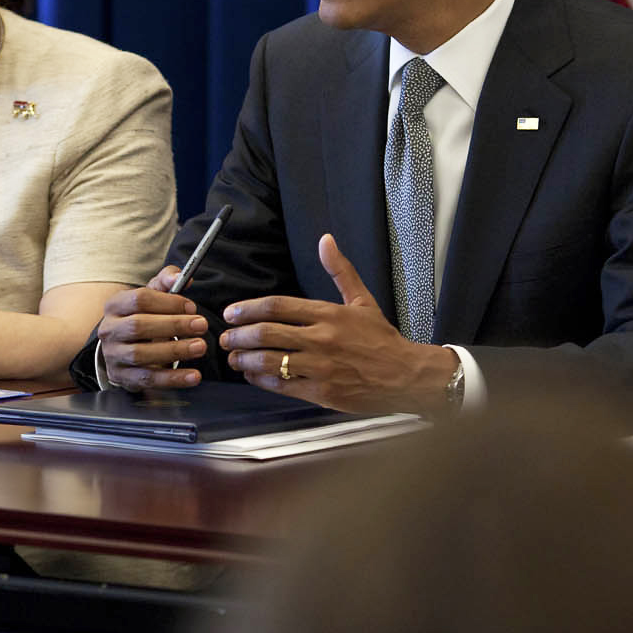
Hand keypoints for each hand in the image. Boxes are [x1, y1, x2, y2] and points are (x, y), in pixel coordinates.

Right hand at [95, 266, 210, 389]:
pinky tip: (193, 376)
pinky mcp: (122, 377)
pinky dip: (172, 379)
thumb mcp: (150, 297)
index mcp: (115, 305)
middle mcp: (109, 330)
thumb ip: (166, 283)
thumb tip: (181, 277)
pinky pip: (148, 379)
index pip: (139, 299)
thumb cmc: (141, 317)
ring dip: (174, 351)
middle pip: (139, 326)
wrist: (120, 348)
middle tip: (202, 325)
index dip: (168, 302)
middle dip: (174, 325)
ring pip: (141, 354)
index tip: (192, 307)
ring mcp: (113, 355)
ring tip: (200, 347)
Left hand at [220, 234, 456, 413]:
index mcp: (329, 314)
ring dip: (245, 359)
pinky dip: (262, 380)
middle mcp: (322, 339)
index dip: (249, 309)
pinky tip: (252, 375)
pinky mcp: (322, 392)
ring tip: (233, 357)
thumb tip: (325, 240)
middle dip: (240, 335)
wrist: (407, 376)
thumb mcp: (363, 301)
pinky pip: (283, 385)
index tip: (232, 313)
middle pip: (267, 333)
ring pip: (271, 361)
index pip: (278, 306)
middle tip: (226, 337)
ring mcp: (321, 367)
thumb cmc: (382, 339)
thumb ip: (340, 271)